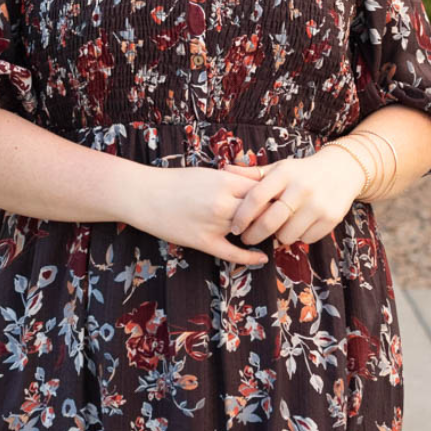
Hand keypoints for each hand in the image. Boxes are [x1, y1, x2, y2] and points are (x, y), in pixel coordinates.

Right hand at [128, 162, 270, 265]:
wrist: (145, 195)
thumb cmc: (176, 182)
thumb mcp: (209, 173)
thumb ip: (234, 180)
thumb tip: (259, 185)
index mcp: (225, 181)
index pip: (264, 190)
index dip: (276, 197)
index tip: (283, 201)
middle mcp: (223, 202)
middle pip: (263, 211)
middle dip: (274, 216)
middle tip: (284, 220)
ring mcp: (214, 223)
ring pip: (250, 231)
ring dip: (262, 234)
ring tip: (273, 236)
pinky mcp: (204, 241)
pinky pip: (233, 253)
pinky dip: (250, 257)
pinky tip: (261, 258)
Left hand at [226, 146, 363, 245]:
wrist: (342, 171)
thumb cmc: (301, 172)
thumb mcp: (279, 168)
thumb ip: (253, 174)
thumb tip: (224, 170)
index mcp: (285, 174)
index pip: (256, 198)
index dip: (242, 216)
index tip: (235, 228)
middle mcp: (302, 188)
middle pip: (270, 222)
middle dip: (254, 235)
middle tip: (247, 239)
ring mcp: (318, 204)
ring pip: (287, 235)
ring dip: (278, 237)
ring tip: (277, 229)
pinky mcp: (331, 218)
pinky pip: (306, 239)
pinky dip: (298, 237)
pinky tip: (298, 227)